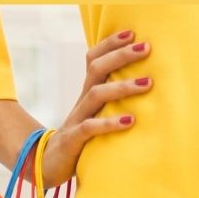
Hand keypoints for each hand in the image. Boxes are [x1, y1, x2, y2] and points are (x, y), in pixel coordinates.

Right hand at [38, 30, 152, 184]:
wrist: (50, 164)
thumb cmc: (83, 136)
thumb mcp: (97, 113)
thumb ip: (113, 98)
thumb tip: (147, 81)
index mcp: (87, 92)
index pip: (94, 59)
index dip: (110, 44)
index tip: (132, 32)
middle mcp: (82, 101)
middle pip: (96, 69)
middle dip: (121, 55)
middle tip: (146, 47)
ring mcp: (77, 119)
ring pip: (96, 94)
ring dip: (123, 87)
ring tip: (148, 83)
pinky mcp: (74, 140)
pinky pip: (90, 128)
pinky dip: (110, 123)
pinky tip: (130, 120)